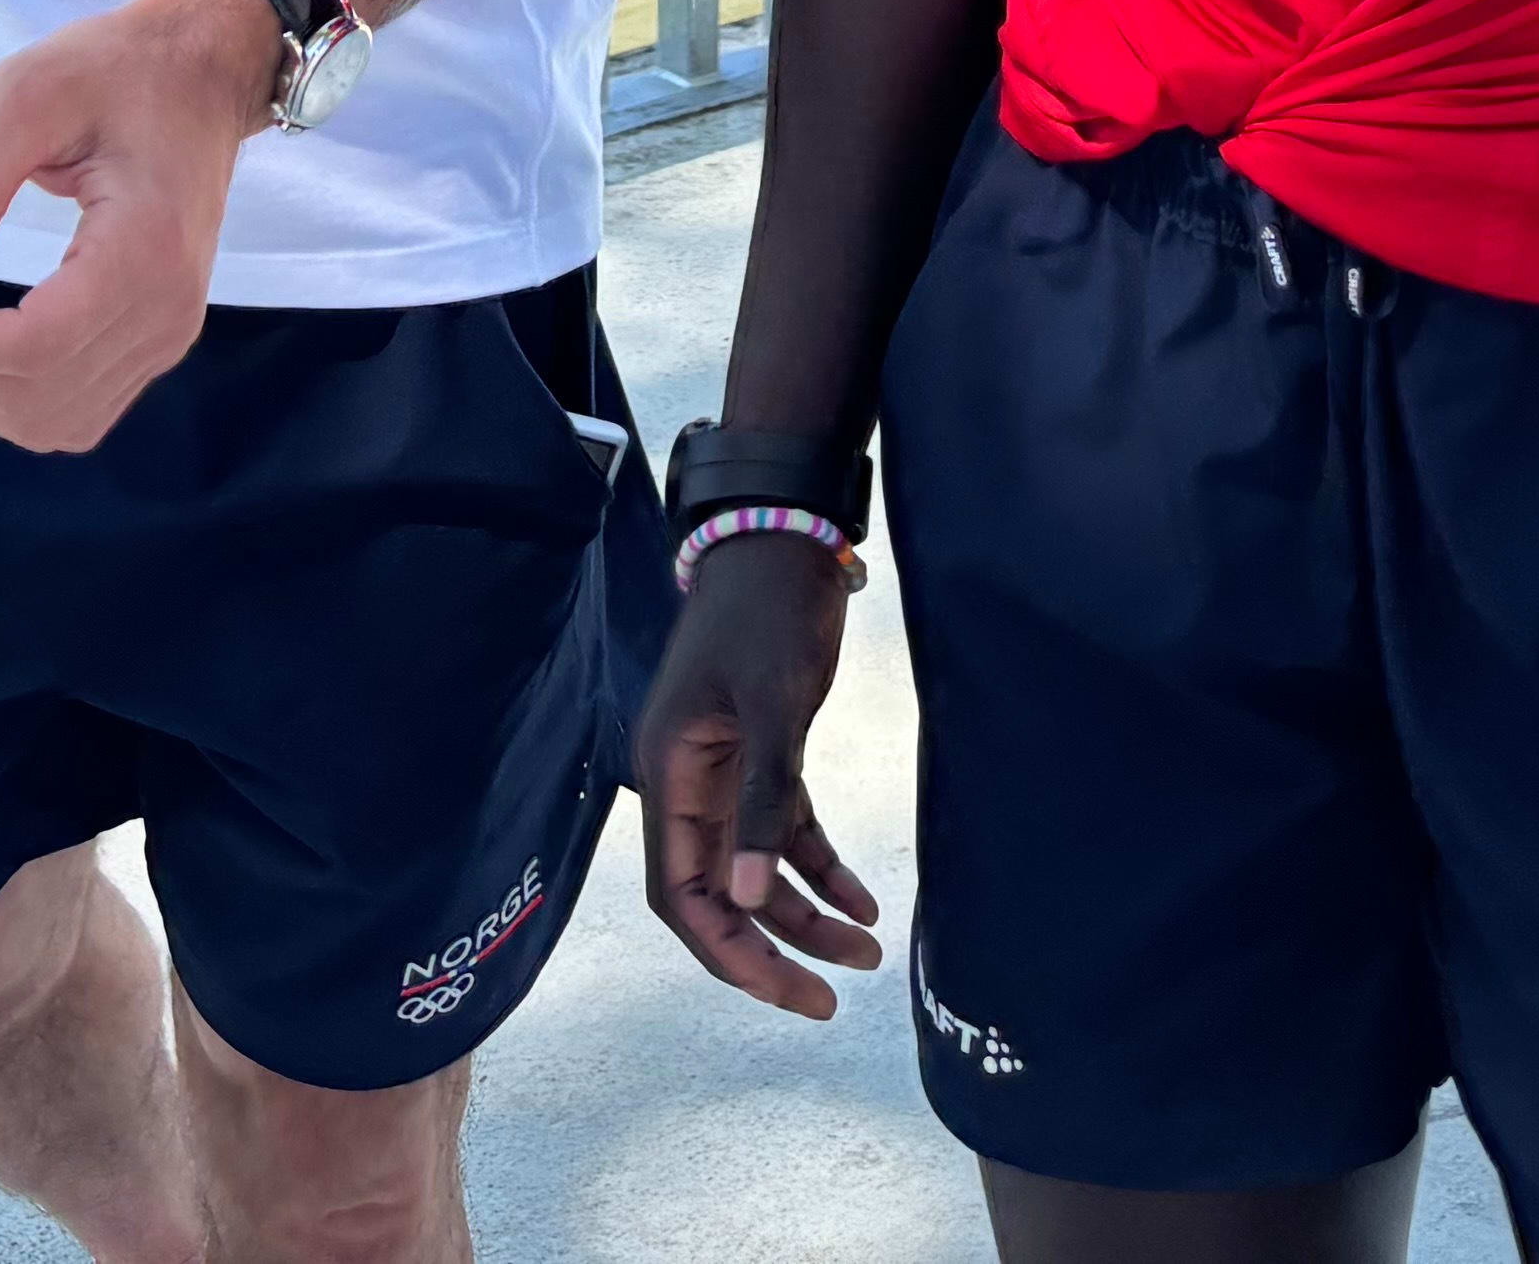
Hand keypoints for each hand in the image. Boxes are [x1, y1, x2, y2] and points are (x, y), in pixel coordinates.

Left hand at [0, 0, 274, 453]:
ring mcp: (169, 335)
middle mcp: (168, 311)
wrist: (202, 73)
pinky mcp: (158, 342)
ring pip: (53, 423)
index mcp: (145, 249)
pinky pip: (76, 412)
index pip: (34, 348)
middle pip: (37, 397)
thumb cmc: (113, 70)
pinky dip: (10, 396)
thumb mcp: (22, 97)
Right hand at [632, 532, 881, 1014]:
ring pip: (757, 868)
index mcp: (670, 776)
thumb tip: (748, 897)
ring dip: (804, 914)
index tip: (785, 993)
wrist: (782, 537)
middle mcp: (688, 783)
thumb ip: (763, 800)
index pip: (683, 894)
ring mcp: (724, 769)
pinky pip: (785, 829)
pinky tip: (865, 901)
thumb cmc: (768, 612)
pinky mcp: (762, 751)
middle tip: (828, 1001)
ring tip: (868, 955)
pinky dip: (821, 868)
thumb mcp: (774, 704)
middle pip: (719, 894)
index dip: (726, 951)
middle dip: (770, 949)